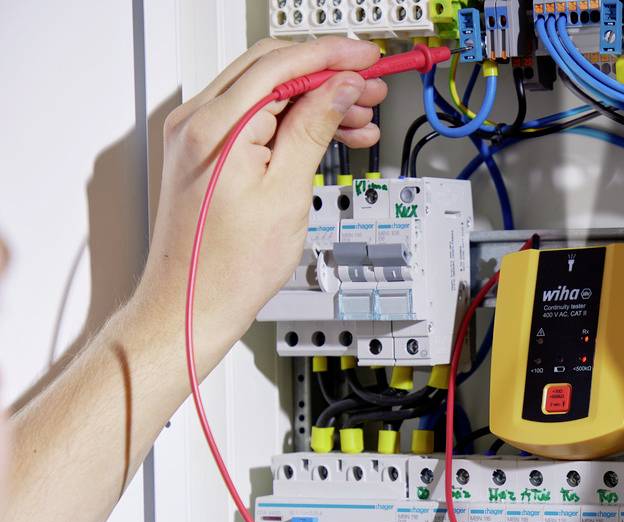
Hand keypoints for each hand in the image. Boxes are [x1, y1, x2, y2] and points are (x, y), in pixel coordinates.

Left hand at [137, 37, 388, 369]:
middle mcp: (198, 123)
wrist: (193, 304)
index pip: (280, 66)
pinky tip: (329, 134)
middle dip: (327, 73)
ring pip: (268, 93)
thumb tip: (338, 88)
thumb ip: (313, 129)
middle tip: (370, 85)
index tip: (367, 58)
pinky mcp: (206, 153)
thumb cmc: (228, 267)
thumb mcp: (286, 193)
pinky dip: (295, 121)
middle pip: (272, 70)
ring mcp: (198, 137)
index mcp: (215, 127)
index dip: (331, 56)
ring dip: (316, 99)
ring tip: (360, 117)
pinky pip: (256, 118)